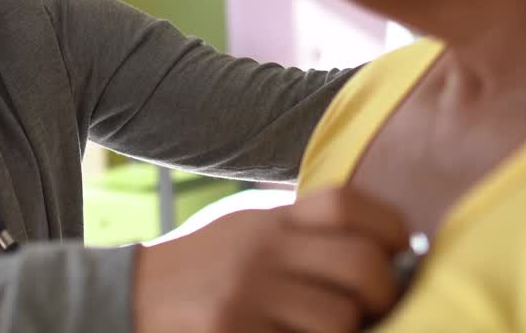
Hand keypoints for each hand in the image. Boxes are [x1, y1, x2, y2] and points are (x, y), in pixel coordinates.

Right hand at [132, 186, 408, 332]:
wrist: (125, 298)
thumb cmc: (202, 271)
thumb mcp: (244, 233)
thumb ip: (300, 235)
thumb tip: (384, 253)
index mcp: (268, 221)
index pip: (346, 204)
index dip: (390, 227)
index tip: (400, 250)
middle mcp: (260, 252)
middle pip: (361, 264)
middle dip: (384, 294)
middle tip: (378, 308)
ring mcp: (246, 297)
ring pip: (340, 321)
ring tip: (330, 330)